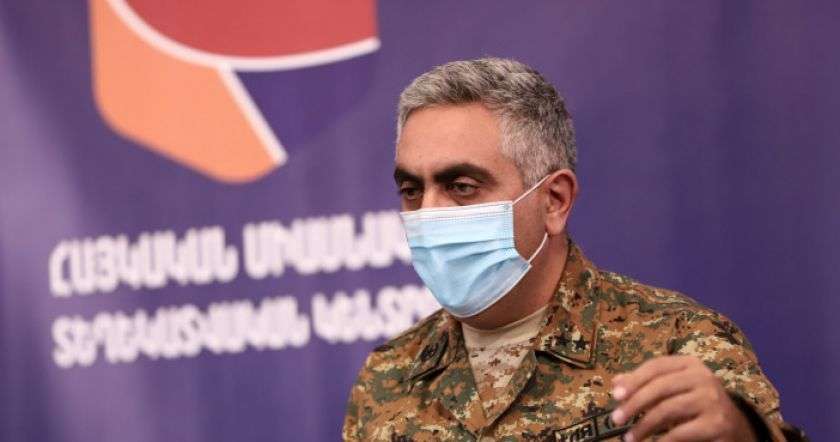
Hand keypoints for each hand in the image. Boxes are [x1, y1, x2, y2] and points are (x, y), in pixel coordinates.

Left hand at [610, 355, 755, 441]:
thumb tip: (616, 383)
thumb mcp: (673, 390)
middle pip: (660, 386)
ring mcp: (713, 400)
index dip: (633, 380)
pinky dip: (662, 440)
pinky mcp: (718, 424)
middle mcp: (704, 378)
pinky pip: (681, 432)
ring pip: (668, 409)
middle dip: (634, 403)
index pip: (656, 366)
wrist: (735, 428)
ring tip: (629, 437)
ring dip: (644, 425)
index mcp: (690, 364)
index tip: (615, 396)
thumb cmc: (696, 406)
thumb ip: (647, 384)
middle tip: (616, 419)